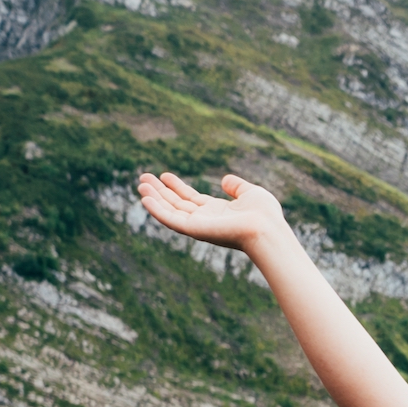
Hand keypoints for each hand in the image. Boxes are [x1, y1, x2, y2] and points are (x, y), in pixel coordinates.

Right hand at [136, 172, 288, 253]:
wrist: (267, 229)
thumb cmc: (265, 215)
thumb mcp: (251, 193)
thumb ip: (237, 186)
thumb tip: (225, 180)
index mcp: (218, 212)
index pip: (192, 199)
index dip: (177, 187)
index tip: (164, 176)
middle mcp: (207, 220)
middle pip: (178, 205)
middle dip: (161, 192)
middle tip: (143, 177)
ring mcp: (200, 226)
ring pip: (171, 212)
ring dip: (154, 199)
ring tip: (140, 184)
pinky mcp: (195, 230)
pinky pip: (171, 220)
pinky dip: (157, 210)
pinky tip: (145, 199)